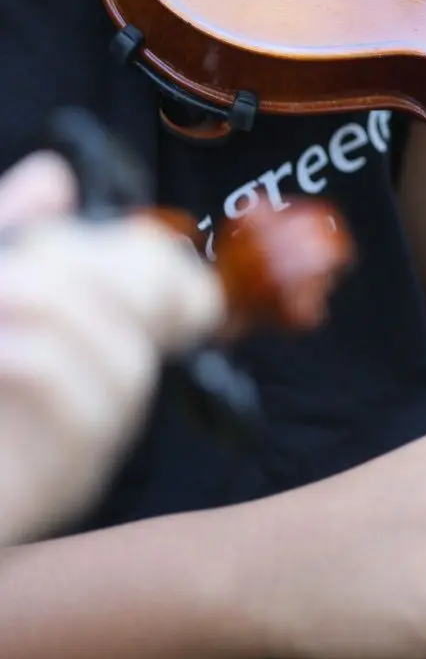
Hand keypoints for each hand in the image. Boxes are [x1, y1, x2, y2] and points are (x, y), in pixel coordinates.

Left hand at [0, 153, 223, 542]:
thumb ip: (9, 234)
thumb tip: (53, 174)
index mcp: (87, 349)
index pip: (175, 299)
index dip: (165, 265)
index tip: (123, 241)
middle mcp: (102, 399)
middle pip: (155, 321)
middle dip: (97, 267)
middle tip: (27, 259)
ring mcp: (85, 449)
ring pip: (123, 361)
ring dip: (52, 304)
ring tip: (1, 296)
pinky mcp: (61, 484)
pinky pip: (81, 403)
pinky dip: (33, 356)